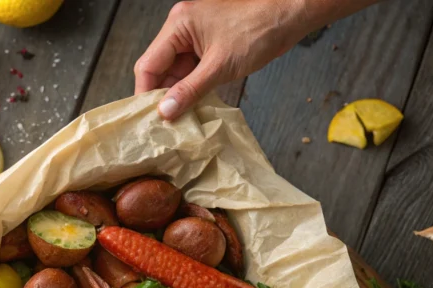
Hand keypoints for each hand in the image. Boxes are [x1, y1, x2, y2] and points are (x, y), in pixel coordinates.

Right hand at [135, 0, 377, 119]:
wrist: (287, 17)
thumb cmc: (257, 32)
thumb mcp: (220, 67)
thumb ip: (189, 90)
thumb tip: (165, 112)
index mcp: (178, 25)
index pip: (148, 64)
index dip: (146, 94)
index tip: (149, 119)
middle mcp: (181, 28)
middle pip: (159, 69)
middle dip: (163, 96)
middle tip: (166, 124)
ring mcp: (193, 37)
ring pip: (175, 73)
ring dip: (178, 95)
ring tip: (180, 120)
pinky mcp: (206, 46)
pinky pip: (191, 71)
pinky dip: (192, 88)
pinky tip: (194, 106)